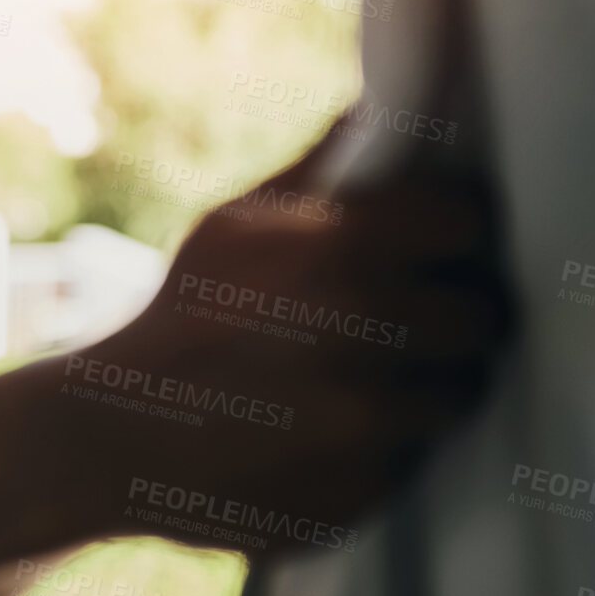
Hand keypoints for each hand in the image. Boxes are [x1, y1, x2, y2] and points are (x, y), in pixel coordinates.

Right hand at [67, 146, 511, 560]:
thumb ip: (319, 171)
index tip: (440, 244)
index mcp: (335, 247)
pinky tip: (332, 433)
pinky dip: (387, 448)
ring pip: (458, 393)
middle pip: (481, 315)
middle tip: (410, 321)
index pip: (467, 222)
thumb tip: (381, 107)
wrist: (112, 437)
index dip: (454, 232)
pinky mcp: (366, 488)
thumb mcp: (232, 226)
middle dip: (450, 316)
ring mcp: (366, 419)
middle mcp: (362, 329)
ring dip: (426, 386)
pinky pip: (417, 459)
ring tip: (366, 379)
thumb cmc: (180, 317)